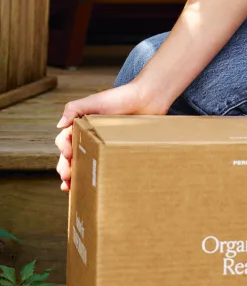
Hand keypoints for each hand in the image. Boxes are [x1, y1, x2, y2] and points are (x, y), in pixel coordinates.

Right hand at [54, 81, 168, 192]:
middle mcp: (89, 137)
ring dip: (76, 176)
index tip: (68, 155)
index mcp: (80, 126)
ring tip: (72, 188)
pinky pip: (104, 165)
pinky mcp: (116, 151)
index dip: (63, 149)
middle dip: (66, 168)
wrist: (148, 100)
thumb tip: (59, 125)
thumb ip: (74, 108)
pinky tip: (93, 186)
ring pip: (85, 163)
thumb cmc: (120, 98)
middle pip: (72, 156)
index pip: (65, 140)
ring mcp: (102, 145)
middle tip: (67, 178)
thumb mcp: (94, 101)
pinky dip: (96, 176)